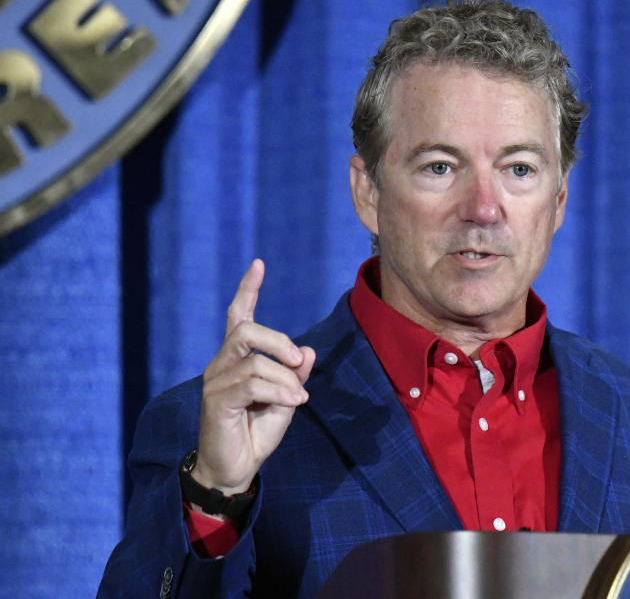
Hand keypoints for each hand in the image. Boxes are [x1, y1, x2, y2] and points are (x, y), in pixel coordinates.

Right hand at [192, 259, 315, 495]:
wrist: (235, 469)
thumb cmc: (257, 432)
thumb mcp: (285, 399)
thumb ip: (294, 375)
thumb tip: (308, 351)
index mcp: (237, 359)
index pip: (238, 316)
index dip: (247, 289)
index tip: (258, 264)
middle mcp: (222, 365)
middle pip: (246, 331)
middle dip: (279, 340)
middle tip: (298, 360)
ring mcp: (216, 382)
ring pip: (254, 361)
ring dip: (285, 377)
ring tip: (298, 396)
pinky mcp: (217, 402)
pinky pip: (252, 385)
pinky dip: (279, 391)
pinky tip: (294, 401)